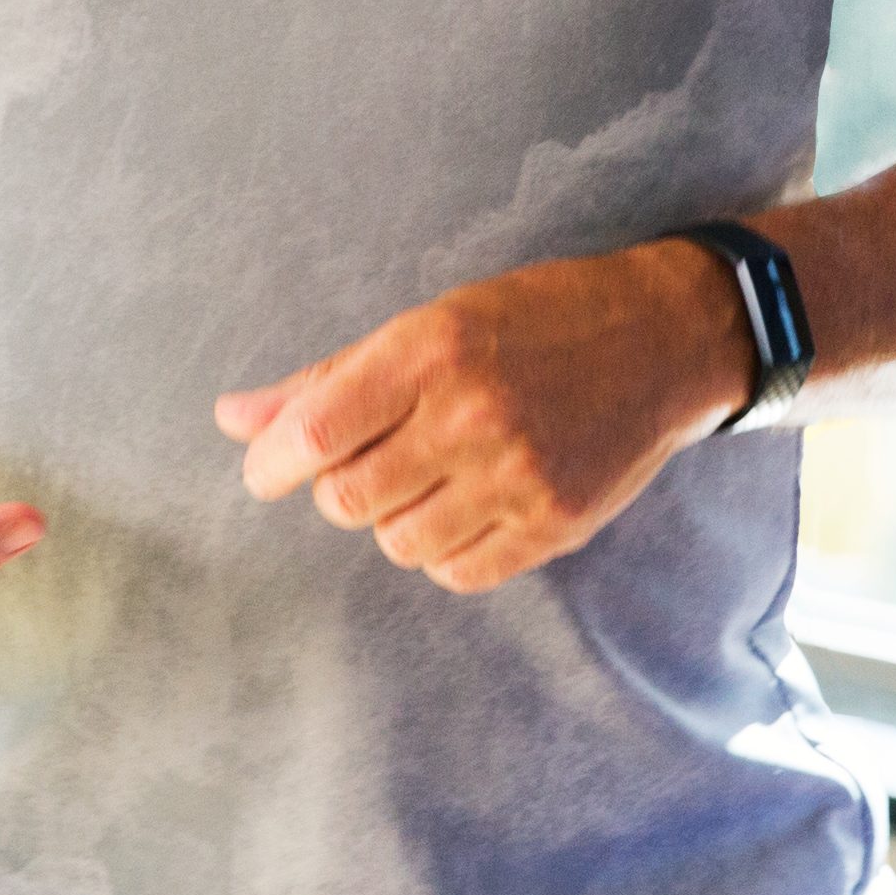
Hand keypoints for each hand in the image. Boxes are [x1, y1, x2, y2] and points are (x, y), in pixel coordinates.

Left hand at [217, 243, 748, 595]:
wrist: (663, 340)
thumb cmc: (532, 322)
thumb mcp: (428, 325)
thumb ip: (326, 380)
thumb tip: (233, 421)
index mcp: (431, 351)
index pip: (314, 435)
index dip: (272, 465)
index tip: (269, 470)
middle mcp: (472, 416)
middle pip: (347, 500)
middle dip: (338, 487)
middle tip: (371, 457)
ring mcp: (518, 477)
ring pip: (397, 543)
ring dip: (394, 518)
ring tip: (430, 474)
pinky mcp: (555, 525)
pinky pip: (456, 573)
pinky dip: (443, 549)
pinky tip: (468, 503)